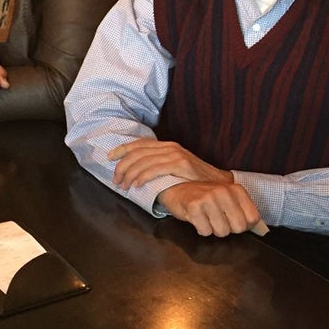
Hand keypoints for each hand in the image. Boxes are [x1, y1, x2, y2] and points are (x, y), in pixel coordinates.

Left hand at [109, 138, 232, 189]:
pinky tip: (137, 184)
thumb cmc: (195, 179)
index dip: (122, 149)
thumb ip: (159, 164)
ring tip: (124, 185)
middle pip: (138, 153)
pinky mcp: (180, 164)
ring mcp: (175, 155)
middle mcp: (170, 147)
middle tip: (116, 180)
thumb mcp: (176, 166)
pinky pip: (155, 169)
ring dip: (129, 174)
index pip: (139, 143)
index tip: (110, 157)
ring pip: (143, 162)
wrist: (218, 183)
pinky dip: (143, 177)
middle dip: (122, 166)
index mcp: (167, 145)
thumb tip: (137, 170)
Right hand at [157, 182, 261, 236]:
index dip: (243, 224)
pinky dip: (201, 229)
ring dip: (213, 229)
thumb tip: (262, 231)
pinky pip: (205, 231)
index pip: (253, 218)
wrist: (177, 186)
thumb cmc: (205, 195)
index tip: (232, 219)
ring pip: (221, 232)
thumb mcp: (228, 198)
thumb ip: (245, 211)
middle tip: (217, 218)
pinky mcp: (194, 207)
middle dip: (228, 228)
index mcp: (236, 189)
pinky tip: (197, 218)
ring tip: (207, 217)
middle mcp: (224, 192)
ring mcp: (209, 199)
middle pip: (238, 228)